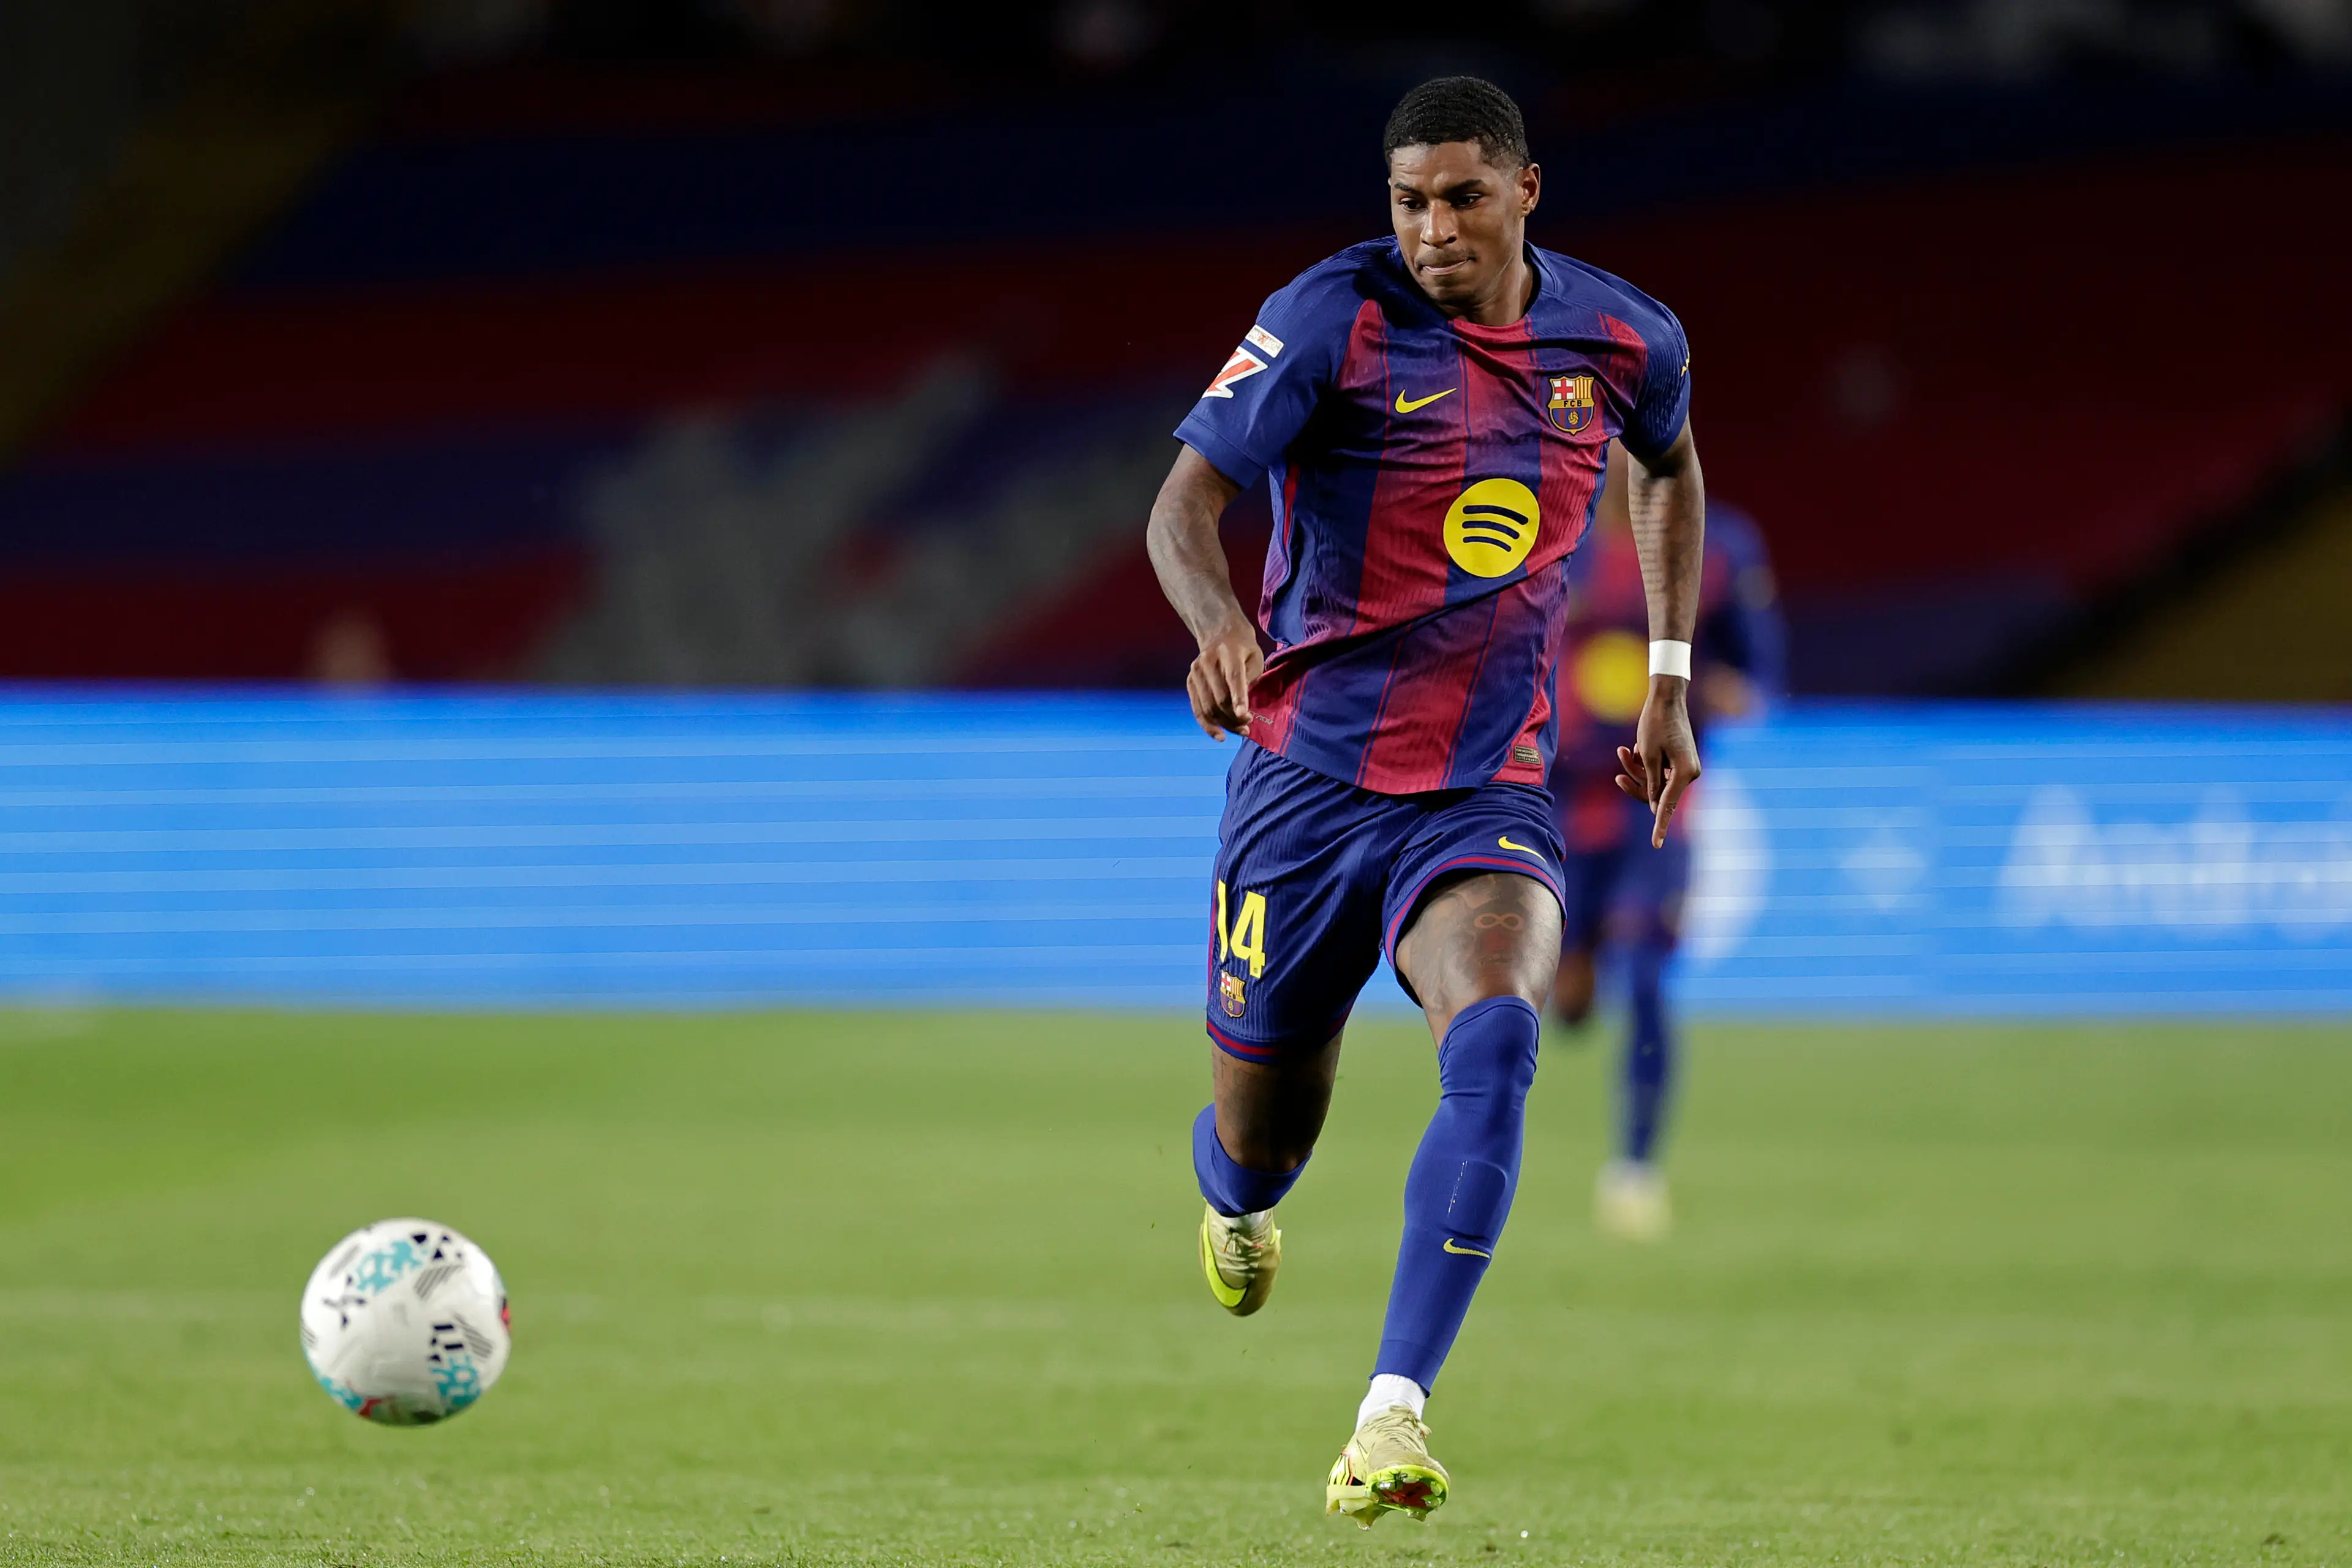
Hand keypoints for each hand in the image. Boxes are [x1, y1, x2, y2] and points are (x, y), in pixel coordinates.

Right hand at [1186, 622, 1263, 740]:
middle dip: (1235, 718)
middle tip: (1248, 726)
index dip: (1239, 699)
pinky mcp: (1190, 681)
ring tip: (1240, 731)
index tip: (1244, 716)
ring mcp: (1196, 672)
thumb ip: (1249, 680)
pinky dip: (1208, 725)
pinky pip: (1197, 709)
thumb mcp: (1255, 659)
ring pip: (1208, 707)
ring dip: (1225, 724)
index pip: (1234, 679)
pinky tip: (1219, 735)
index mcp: (1229, 653)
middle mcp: (1208, 661)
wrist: (1220, 633)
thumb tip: (1240, 708)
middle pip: (1220, 699)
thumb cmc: (1243, 650)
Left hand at [1615, 675, 1700, 847]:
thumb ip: (1651, 784)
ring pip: (1654, 782)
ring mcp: (1684, 767)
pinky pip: (1657, 771)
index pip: (1667, 806)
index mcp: (1685, 773)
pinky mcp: (1678, 761)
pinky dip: (1643, 762)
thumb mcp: (1648, 755)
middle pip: (1656, 794)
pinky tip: (1634, 747)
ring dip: (1635, 769)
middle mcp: (1689, 773)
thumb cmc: (1655, 724)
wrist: (1666, 698)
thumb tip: (1654, 808)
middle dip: (1635, 782)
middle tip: (1619, 770)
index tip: (1656, 845)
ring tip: (1623, 750)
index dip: (1659, 826)